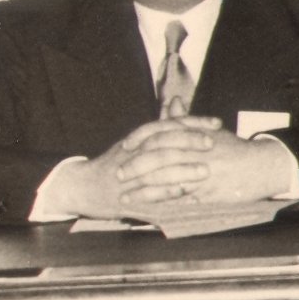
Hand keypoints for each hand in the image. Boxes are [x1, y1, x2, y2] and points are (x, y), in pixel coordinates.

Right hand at [52, 104, 221, 216]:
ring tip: (204, 172)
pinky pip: (149, 196)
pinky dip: (167, 196)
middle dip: (187, 143)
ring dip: (180, 171)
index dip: (193, 124)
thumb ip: (160, 123)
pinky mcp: (127, 198)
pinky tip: (185, 196)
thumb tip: (178, 101)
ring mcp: (129, 176)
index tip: (216, 124)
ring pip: (156, 170)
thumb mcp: (135, 141)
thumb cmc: (114, 163)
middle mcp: (133, 154)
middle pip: (162, 144)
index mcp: (139, 139)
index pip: (168, 125)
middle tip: (211, 144)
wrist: (81, 186)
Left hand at [121, 124, 295, 206]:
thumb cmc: (232, 148)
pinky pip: (182, 200)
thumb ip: (185, 120)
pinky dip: (163, 206)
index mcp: (196, 133)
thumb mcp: (209, 129)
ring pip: (167, 181)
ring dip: (144, 190)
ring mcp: (203, 173)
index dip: (140, 138)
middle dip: (136, 167)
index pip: (162, 131)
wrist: (262, 166)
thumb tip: (170, 103)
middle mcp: (197, 151)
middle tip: (118, 174)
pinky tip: (148, 211)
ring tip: (126, 198)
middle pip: (160, 156)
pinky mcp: (209, 194)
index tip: (125, 146)